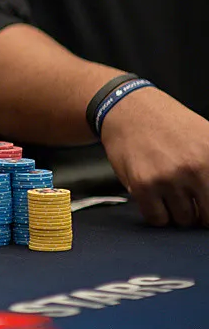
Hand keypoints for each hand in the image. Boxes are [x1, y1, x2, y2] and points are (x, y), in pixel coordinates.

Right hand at [99, 87, 208, 226]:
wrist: (128, 108)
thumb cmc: (167, 123)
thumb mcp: (206, 135)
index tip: (204, 204)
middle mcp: (194, 168)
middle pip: (206, 216)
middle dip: (199, 212)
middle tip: (191, 199)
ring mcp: (167, 178)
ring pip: (182, 220)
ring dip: (177, 212)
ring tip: (169, 192)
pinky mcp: (142, 185)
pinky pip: (156, 218)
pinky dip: (157, 213)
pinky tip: (155, 196)